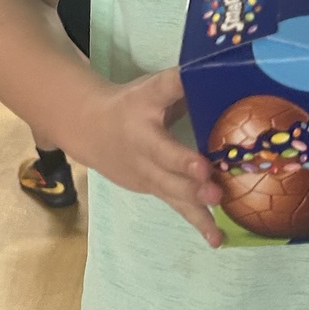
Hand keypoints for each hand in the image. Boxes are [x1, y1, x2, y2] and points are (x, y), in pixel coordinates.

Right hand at [71, 65, 223, 244]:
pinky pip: (177, 207)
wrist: (89, 130)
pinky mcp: (155, 191)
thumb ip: (180, 82)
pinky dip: (197, 223)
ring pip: (175, 198)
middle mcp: (145, 159)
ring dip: (198, 214)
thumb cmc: (129, 104)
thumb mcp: (150, 88)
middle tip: (216, 193)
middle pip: (170, 176)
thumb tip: (219, 69)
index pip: (164, 145)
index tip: (204, 164)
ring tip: (218, 235)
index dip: (183, 156)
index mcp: (144, 131)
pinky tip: (217, 239)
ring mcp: (149, 179)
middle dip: (193, 187)